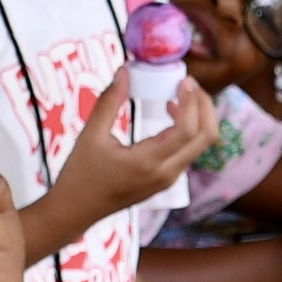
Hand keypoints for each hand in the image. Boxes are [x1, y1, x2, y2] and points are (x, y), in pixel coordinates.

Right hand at [45, 77, 216, 234]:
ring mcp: (169, 180)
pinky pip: (188, 152)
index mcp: (147, 163)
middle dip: (205, 107)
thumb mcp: (90, 135)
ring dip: (198, 117)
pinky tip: (169, 113)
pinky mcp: (166, 181)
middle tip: (188, 84)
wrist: (75, 211)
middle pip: (206, 138)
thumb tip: (125, 71)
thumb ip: (109, 102)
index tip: (183, 80)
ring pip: (200, 146)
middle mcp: (166, 174)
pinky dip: (189, 129)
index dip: (192, 102)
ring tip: (178, 94)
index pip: (187, 130)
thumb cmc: (79, 175)